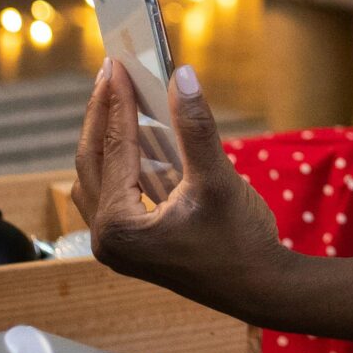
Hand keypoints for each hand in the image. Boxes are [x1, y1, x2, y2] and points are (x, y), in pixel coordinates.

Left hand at [73, 62, 292, 326]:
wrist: (261, 288)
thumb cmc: (241, 242)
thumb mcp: (217, 180)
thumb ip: (195, 127)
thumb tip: (182, 76)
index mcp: (120, 226)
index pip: (113, 149)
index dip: (117, 102)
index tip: (117, 63)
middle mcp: (107, 239)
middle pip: (91, 160)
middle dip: (101, 114)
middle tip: (110, 71)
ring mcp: (116, 245)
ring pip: (96, 176)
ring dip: (104, 136)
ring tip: (115, 97)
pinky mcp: (131, 245)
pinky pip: (110, 192)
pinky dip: (116, 161)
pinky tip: (132, 137)